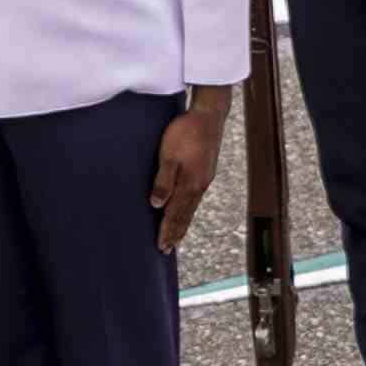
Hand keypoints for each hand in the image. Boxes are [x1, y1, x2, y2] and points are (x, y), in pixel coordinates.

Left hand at [148, 94, 227, 250]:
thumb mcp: (169, 156)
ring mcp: (204, 180)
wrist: (209, 116)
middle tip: (167, 249)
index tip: (161, 246)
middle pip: (185, 216)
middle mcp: (199, 186)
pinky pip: (195, 198)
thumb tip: (156, 205)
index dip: (167, 231)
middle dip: (175, 233)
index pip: (175, 214)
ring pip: (191, 208)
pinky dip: (189, 210)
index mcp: (189, 185)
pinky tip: (187, 209)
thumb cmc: (186, 133)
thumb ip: (163, 181)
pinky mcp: (206, 172)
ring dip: (183, 224)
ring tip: (177, 237)